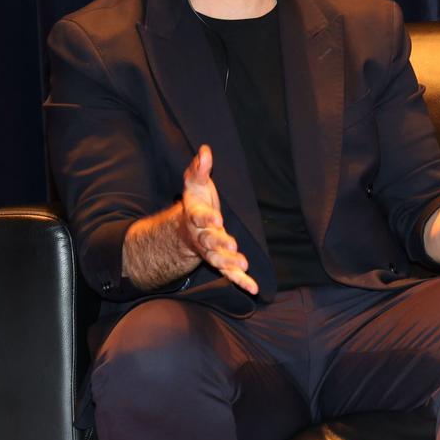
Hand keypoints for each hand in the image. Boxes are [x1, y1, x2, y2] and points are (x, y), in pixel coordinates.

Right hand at [181, 145, 257, 294]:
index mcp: (194, 216)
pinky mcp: (221, 261)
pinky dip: (241, 281)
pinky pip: (230, 273)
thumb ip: (199, 168)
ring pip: (218, 259)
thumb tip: (205, 150)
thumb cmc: (195, 202)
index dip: (207, 217)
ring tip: (242, 266)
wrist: (185, 228)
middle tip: (231, 244)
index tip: (217, 218)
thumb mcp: (194, 183)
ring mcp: (210, 251)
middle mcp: (201, 235)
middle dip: (219, 242)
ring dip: (230, 263)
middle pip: (208, 240)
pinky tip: (253, 289)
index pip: (199, 216)